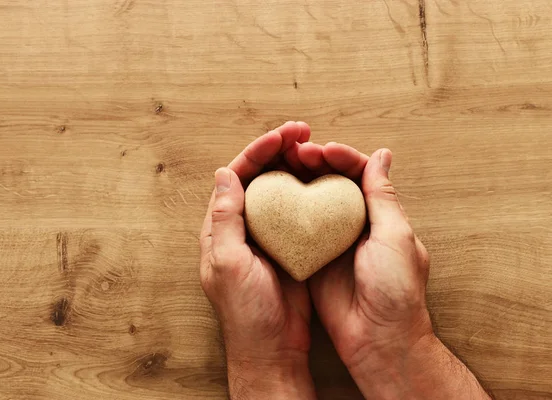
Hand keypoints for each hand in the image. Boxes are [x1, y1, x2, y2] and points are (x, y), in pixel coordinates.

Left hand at [199, 121, 316, 399]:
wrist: (272, 347)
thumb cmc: (246, 311)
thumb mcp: (228, 263)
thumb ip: (225, 218)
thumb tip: (224, 173)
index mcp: (223, 226)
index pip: (238, 176)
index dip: (259, 151)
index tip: (282, 135)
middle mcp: (245, 225)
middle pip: (261, 176)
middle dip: (280, 149)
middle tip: (304, 130)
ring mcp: (269, 234)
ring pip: (282, 189)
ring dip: (297, 165)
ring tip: (317, 147)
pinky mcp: (291, 246)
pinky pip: (301, 210)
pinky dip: (311, 191)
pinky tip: (326, 180)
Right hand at [304, 146, 489, 399]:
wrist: (378, 339)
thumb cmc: (396, 290)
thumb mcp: (394, 236)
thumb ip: (383, 196)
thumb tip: (382, 154)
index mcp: (379, 214)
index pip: (359, 174)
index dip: (341, 157)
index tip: (321, 149)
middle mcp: (354, 223)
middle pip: (332, 183)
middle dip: (315, 163)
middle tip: (296, 151)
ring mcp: (332, 240)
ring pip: (313, 201)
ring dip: (299, 181)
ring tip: (282, 165)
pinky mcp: (313, 257)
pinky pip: (298, 229)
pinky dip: (287, 211)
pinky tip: (273, 197)